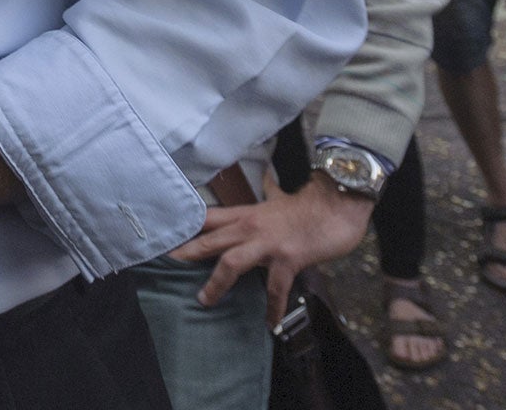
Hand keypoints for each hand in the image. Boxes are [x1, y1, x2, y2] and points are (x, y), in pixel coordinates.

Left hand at [168, 177, 374, 325]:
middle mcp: (252, 227)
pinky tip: (271, 324)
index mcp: (248, 213)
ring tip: (204, 300)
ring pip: (232, 262)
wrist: (338, 204)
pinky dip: (273, 307)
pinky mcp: (288, 258)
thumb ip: (269, 193)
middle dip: (188, 252)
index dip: (187, 226)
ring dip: (217, 283)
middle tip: (167, 263)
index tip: (167, 235)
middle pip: (212, 239)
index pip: (210, 218)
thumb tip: (266, 180)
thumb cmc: (311, 204)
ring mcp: (268, 243)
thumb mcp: (281, 197)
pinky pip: (275, 287)